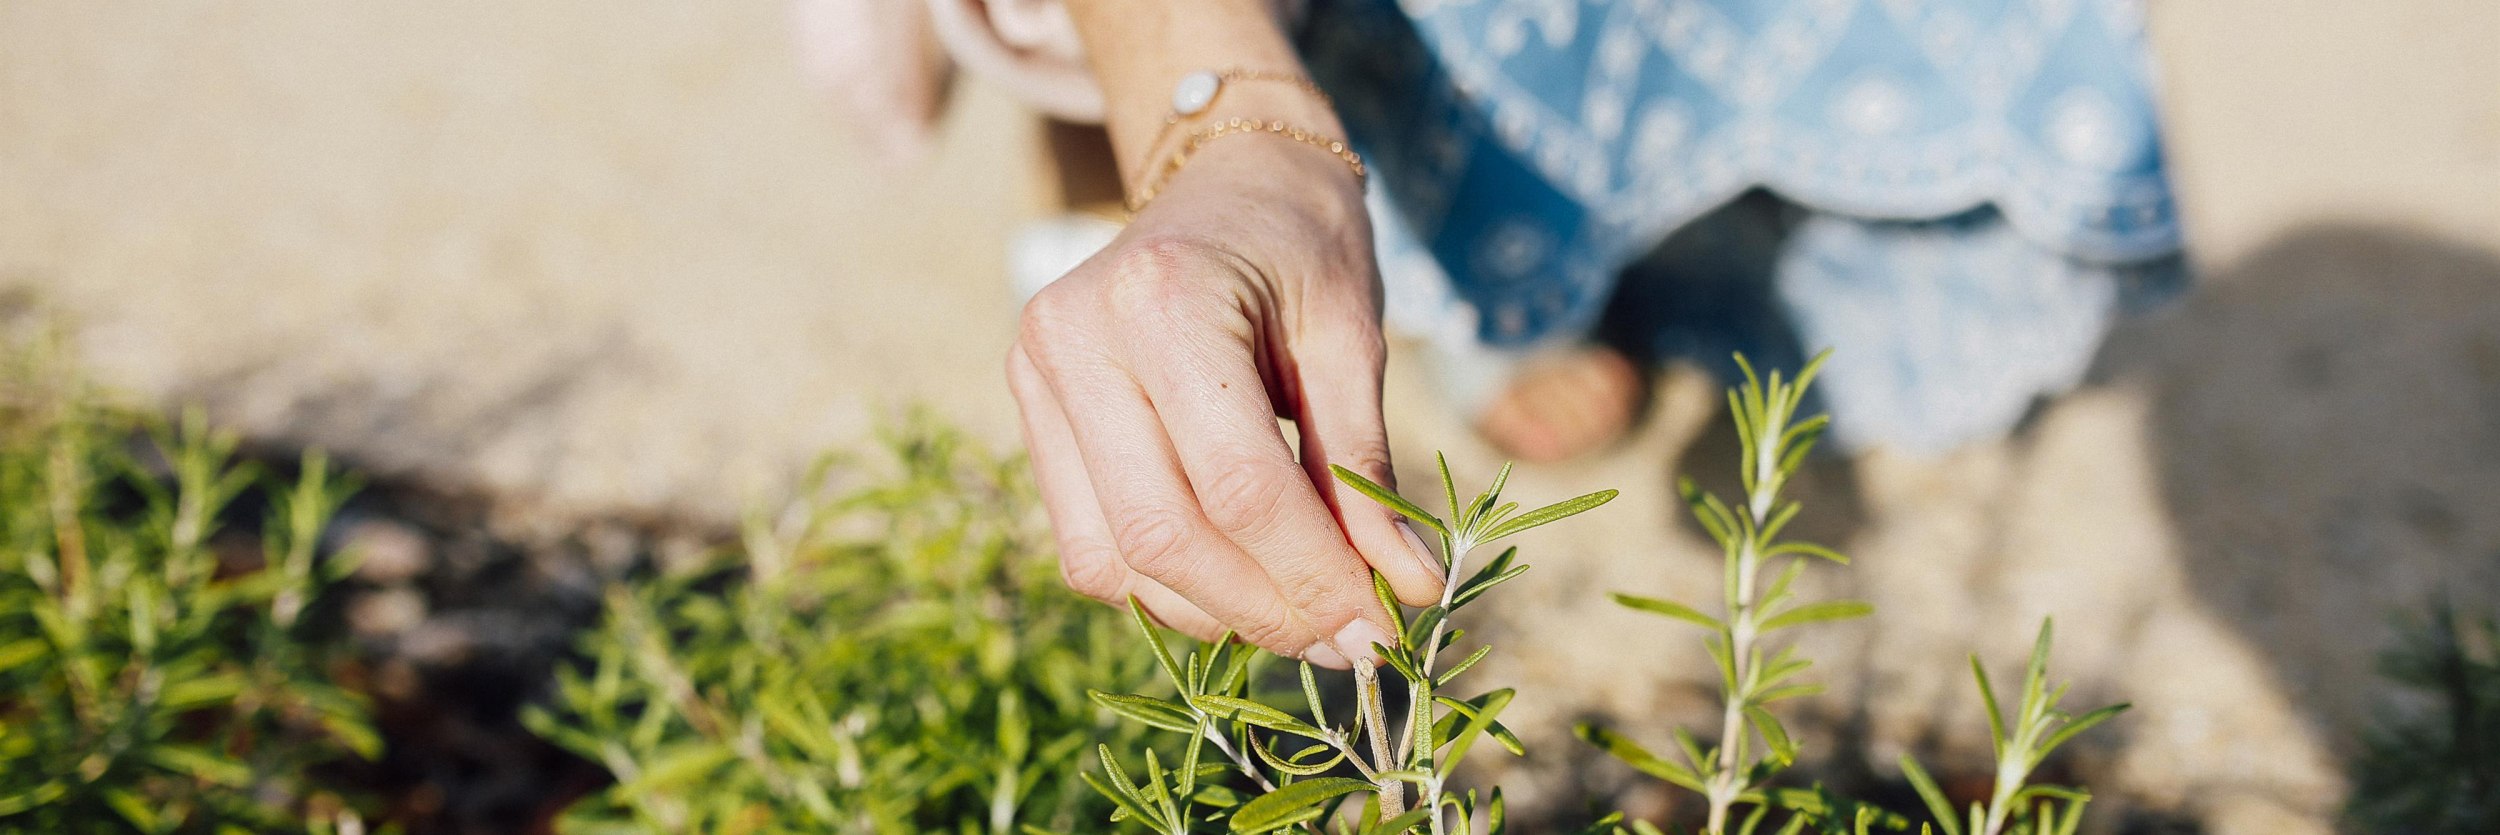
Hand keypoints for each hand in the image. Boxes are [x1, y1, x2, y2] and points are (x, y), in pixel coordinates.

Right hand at [1006, 136, 1444, 668]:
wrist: (1224, 177)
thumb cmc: (1302, 243)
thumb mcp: (1352, 339)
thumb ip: (1367, 468)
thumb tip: (1406, 591)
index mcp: (1160, 300)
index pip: (1238, 485)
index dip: (1314, 574)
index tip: (1386, 627)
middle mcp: (1073, 339)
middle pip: (1165, 535)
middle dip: (1267, 609)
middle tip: (1352, 644)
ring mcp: (1035, 377)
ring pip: (1116, 560)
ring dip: (1217, 614)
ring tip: (1306, 620)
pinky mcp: (1030, 413)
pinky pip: (1091, 546)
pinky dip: (1168, 588)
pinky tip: (1241, 583)